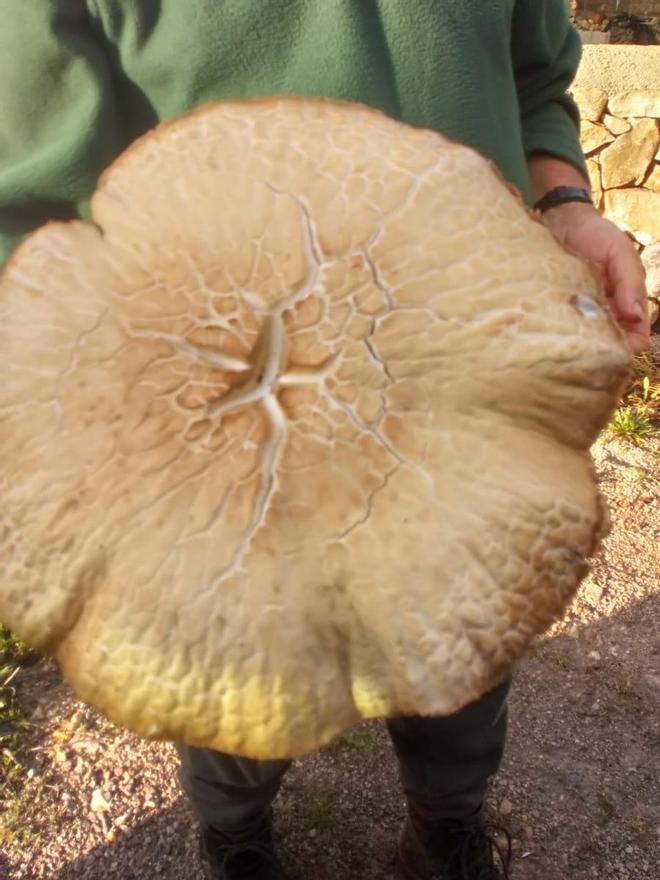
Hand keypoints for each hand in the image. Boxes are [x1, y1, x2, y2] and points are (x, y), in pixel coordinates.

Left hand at [541, 201, 650, 354]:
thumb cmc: (596, 235)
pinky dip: (560, 333)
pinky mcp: (558, 312)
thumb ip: (629, 282)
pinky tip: (552, 331)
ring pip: (585, 342)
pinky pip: (561, 330)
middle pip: (609, 346)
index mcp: (627, 303)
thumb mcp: (619, 252)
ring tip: (568, 338)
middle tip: (586, 343)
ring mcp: (581, 314)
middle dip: (602, 349)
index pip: (636, 337)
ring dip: (580, 343)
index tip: (614, 346)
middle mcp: (606, 314)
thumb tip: (636, 317)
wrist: (561, 220)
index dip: (629, 346)